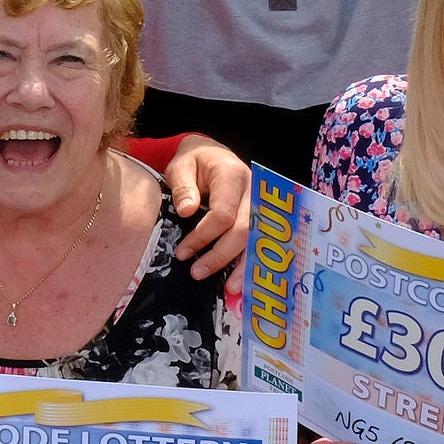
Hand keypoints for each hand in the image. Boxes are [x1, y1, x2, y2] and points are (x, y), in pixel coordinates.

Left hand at [163, 137, 251, 280]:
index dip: (204, 236)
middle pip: (244, 229)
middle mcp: (254, 191)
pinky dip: (252, 263)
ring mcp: (261, 205)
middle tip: (197, 273)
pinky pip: (261, 243)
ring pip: (258, 240)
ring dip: (244, 265)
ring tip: (230, 289)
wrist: (213, 154)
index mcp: (232, 175)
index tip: (183, 252)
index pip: (223, 213)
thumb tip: (187, 211)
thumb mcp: (181, 166)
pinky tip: (244, 282)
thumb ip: (182, 186)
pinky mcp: (262, 218)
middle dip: (221, 255)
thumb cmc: (195, 162)